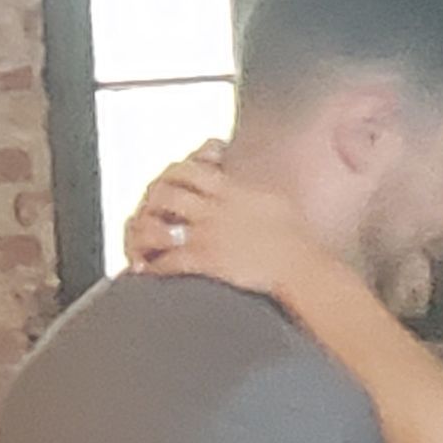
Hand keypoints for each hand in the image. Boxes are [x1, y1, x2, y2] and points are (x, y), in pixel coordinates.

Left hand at [123, 145, 320, 299]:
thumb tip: (242, 184)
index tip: (166, 184)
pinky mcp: (206, 261)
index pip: (188, 169)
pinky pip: (168, 260)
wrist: (300, 267)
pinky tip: (151, 273)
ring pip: (158, 223)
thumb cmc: (296, 239)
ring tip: (142, 244)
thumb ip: (250, 189)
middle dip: (149, 202)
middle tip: (147, 215)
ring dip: (144, 233)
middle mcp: (214, 209)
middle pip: (165, 191)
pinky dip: (154, 267)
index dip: (169, 174)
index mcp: (229, 191)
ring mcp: (208, 235)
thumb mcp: (273, 200)